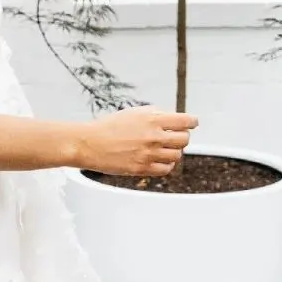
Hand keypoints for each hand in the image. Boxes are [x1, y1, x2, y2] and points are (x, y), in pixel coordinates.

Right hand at [74, 108, 196, 176]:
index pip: (185, 121)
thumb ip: (155, 115)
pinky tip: (159, 160)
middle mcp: (153, 136)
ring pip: (177, 155)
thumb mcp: (134, 113)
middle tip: (176, 137)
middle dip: (182, 137)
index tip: (192, 123)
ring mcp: (148, 154)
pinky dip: (166, 164)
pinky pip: (166, 169)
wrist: (89, 143)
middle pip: (184, 139)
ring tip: (164, 149)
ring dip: (173, 151)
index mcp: (152, 119)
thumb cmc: (109, 127)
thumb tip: (173, 119)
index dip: (192, 122)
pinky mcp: (142, 168)